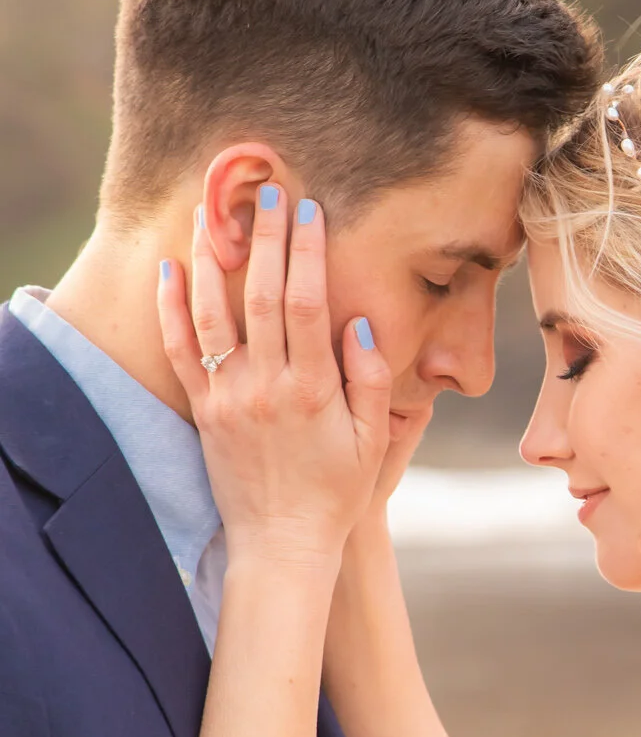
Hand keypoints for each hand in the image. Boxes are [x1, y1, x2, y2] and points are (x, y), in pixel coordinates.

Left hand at [158, 190, 390, 563]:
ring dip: (214, 258)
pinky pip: (180, 351)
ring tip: (213, 212)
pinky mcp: (203, 411)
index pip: (307, 303)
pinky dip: (171, 308)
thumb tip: (356, 322)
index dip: (307, 252)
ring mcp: (228, 397)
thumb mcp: (373, 440)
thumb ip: (370, 379)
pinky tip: (171, 269)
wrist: (283, 543)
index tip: (308, 211)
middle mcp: (266, 386)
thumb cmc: (338, 491)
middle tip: (267, 192)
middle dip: (265, 238)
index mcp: (313, 389)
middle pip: (260, 295)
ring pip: (213, 314)